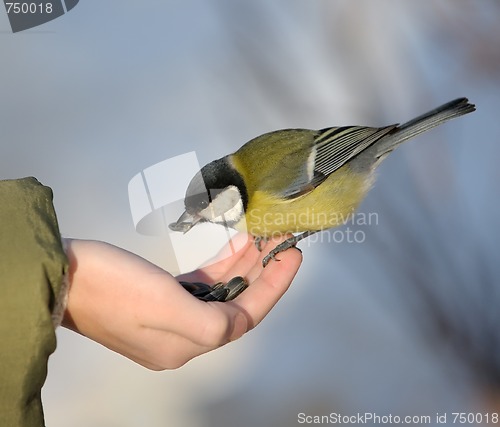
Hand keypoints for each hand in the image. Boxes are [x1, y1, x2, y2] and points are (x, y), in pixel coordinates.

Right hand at [62, 235, 301, 369]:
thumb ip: (211, 321)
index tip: (291, 254)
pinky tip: (231, 243)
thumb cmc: (110, 286)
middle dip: (260, 271)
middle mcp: (181, 335)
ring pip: (220, 290)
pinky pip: (201, 282)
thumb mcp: (164, 305)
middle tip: (279, 239)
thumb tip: (238, 321)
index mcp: (185, 344)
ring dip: (241, 264)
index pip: (244, 316)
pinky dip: (219, 263)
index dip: (273, 285)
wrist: (60, 275)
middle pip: (234, 302)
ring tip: (260, 235)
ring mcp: (169, 316)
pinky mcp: (159, 297)